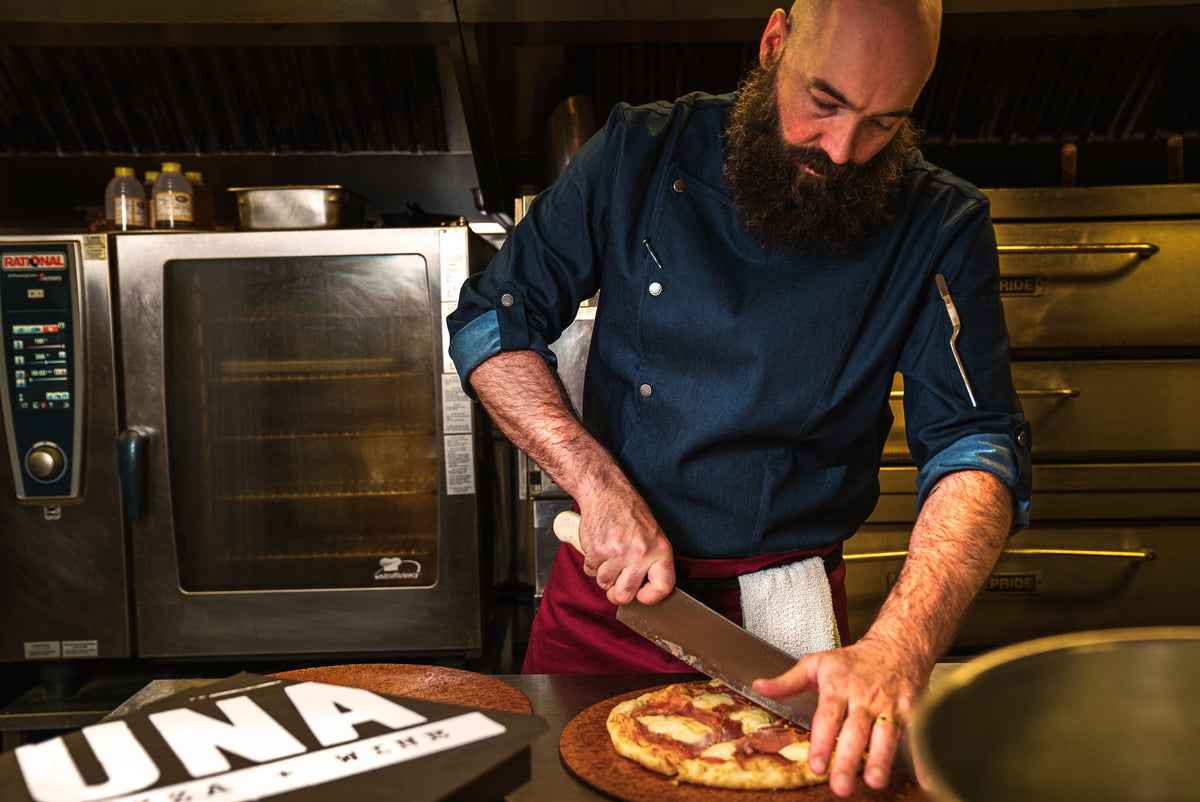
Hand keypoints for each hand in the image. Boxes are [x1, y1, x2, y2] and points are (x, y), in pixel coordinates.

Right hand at [575, 493, 674, 605]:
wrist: (606, 492)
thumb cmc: (629, 512)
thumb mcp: (653, 534)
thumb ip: (652, 562)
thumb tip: (646, 591)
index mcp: (660, 550)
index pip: (663, 587)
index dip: (651, 598)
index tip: (642, 596)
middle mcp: (640, 553)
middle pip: (625, 595)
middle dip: (617, 592)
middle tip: (616, 583)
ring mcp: (617, 553)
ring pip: (604, 584)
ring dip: (603, 574)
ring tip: (609, 555)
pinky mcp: (596, 550)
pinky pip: (590, 571)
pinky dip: (591, 564)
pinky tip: (599, 548)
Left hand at [751, 637, 925, 796]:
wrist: (898, 645)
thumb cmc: (854, 660)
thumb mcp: (817, 663)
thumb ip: (788, 680)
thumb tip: (759, 687)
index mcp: (839, 686)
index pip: (828, 716)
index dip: (822, 741)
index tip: (816, 764)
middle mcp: (865, 697)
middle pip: (856, 731)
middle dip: (849, 759)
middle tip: (840, 786)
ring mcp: (891, 704)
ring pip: (886, 735)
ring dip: (881, 760)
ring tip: (874, 782)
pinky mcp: (914, 710)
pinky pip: (917, 735)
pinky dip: (923, 759)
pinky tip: (925, 780)